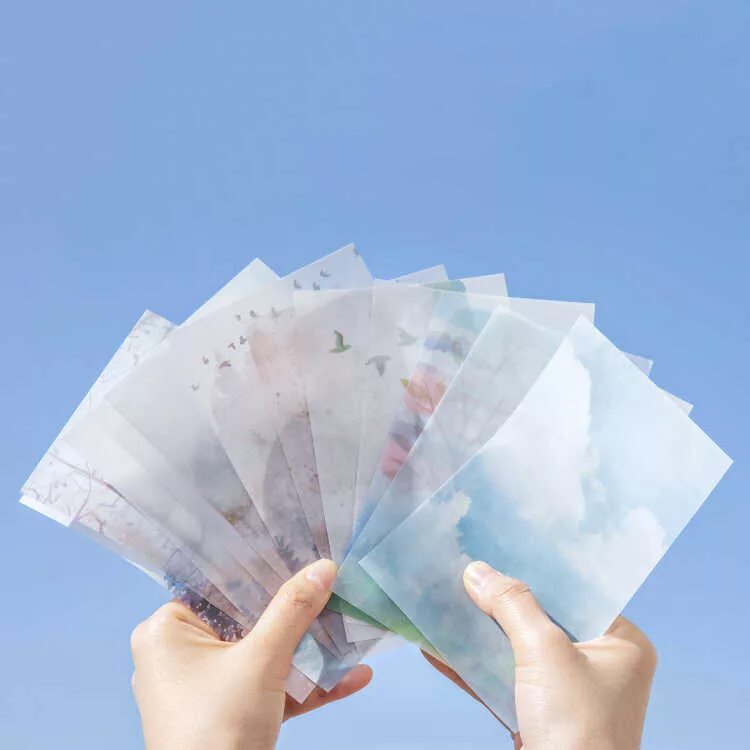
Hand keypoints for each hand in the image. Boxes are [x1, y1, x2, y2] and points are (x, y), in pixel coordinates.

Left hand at [131, 559, 371, 749]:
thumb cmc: (220, 726)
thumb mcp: (262, 660)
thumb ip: (293, 610)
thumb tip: (323, 567)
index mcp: (166, 630)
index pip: (219, 586)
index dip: (263, 570)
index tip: (302, 555)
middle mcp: (177, 655)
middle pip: (245, 620)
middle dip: (294, 615)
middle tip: (330, 590)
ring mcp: (200, 689)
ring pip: (259, 655)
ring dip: (306, 652)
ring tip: (348, 633)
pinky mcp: (223, 715)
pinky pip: (263, 687)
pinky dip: (299, 686)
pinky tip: (350, 678)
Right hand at [425, 562, 655, 749]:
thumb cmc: (576, 727)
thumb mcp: (544, 652)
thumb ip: (512, 605)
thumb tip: (476, 571)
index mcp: (621, 643)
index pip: (576, 591)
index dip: (537, 569)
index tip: (501, 546)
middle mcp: (600, 665)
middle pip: (543, 617)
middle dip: (503, 599)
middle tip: (470, 569)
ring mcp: (569, 692)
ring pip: (520, 648)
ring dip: (484, 632)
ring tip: (449, 602)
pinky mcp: (541, 715)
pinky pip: (506, 678)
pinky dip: (476, 665)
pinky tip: (439, 649)